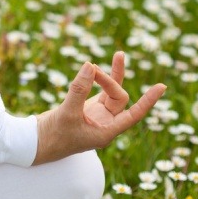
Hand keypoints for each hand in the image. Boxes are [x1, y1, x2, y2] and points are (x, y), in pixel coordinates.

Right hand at [33, 51, 165, 164]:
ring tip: (120, 54)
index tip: (162, 87)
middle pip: (118, 98)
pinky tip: (95, 68)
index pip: (134, 115)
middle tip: (90, 68)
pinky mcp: (85, 109)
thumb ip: (79, 89)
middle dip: (108, 81)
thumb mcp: (67, 113)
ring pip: (111, 93)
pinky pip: (98, 91)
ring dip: (111, 76)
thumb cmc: (53, 137)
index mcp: (106, 132)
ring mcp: (96, 116)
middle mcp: (105, 124)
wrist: (35, 144)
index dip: (148, 101)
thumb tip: (89, 65)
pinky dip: (97, 79)